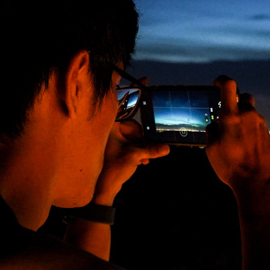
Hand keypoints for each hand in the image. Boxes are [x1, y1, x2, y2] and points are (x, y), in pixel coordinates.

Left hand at [93, 77, 169, 204]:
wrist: (102, 190)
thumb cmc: (112, 169)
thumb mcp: (135, 157)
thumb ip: (151, 150)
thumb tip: (168, 147)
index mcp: (109, 124)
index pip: (124, 102)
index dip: (136, 90)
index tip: (146, 79)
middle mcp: (108, 128)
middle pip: (133, 125)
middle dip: (142, 139)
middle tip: (144, 152)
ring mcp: (110, 138)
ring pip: (133, 137)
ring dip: (140, 148)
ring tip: (142, 161)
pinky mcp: (113, 148)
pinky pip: (130, 144)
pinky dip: (136, 151)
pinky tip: (140, 162)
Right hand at [205, 76, 269, 196]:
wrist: (258, 182)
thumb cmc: (232, 168)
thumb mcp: (211, 150)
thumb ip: (211, 132)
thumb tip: (214, 125)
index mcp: (231, 116)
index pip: (229, 85)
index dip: (222, 80)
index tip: (217, 84)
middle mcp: (248, 116)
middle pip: (243, 97)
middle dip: (235, 102)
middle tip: (227, 115)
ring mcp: (260, 124)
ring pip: (251, 112)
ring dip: (243, 117)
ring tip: (235, 136)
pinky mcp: (268, 134)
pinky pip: (257, 125)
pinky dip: (250, 129)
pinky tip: (244, 145)